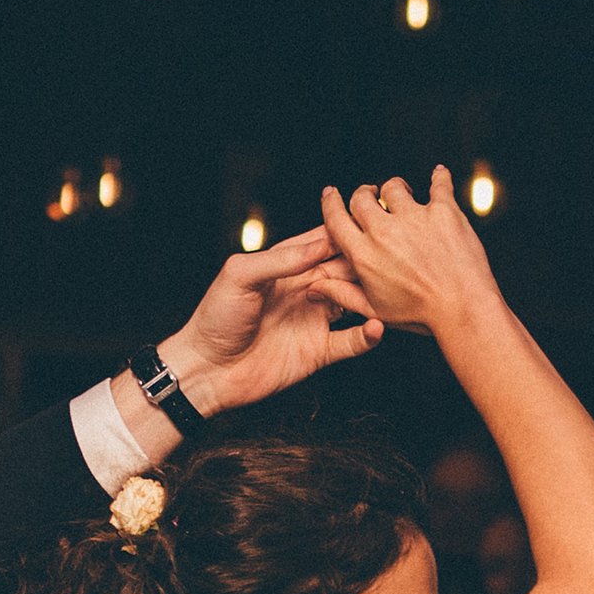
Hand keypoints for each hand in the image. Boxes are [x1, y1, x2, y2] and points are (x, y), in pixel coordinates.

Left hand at [158, 226, 380, 418]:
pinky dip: (367, 335)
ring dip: (371, 296)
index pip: (324, 240)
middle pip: (347, 269)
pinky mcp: (318, 351)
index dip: (346, 231)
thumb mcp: (240, 275)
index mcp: (286, 265)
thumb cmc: (215, 318)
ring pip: (355, 302)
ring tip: (386, 292)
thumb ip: (281, 258)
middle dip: (366, 263)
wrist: (206, 371)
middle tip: (387, 258)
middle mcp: (304, 289)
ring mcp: (314, 320)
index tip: (370, 221)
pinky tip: (376, 326)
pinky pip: (351, 342)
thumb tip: (321, 241)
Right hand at [317, 169, 499, 339]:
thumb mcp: (375, 310)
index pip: (336, 218)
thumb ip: (342, 294)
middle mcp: (385, 232)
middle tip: (370, 195)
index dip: (331, 203)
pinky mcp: (443, 211)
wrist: (463, 309)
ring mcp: (414, 218)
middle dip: (363, 194)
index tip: (331, 194)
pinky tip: (438, 174)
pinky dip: (439, 177)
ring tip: (404, 193)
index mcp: (364, 254)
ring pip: (394, 187)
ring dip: (395, 188)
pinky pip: (439, 184)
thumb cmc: (420, 315)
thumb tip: (315, 286)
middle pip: (362, 197)